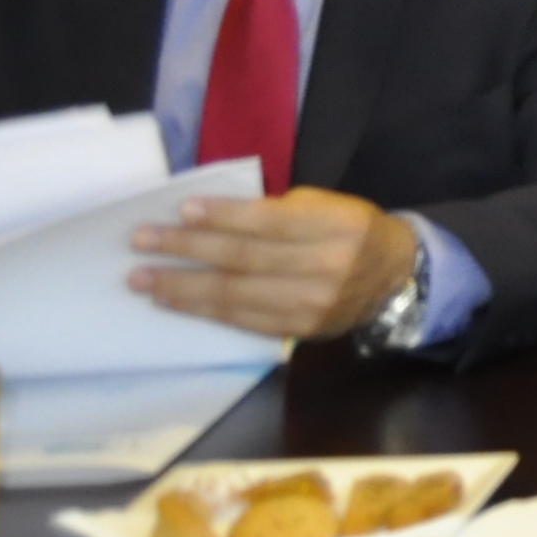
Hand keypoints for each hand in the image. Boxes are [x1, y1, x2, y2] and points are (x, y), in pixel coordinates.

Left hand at [129, 187, 420, 342]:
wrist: (394, 279)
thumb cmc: (352, 230)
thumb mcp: (328, 206)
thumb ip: (279, 211)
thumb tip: (214, 216)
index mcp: (337, 227)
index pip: (269, 223)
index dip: (223, 217)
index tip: (181, 209)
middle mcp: (325, 268)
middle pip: (244, 260)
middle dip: (187, 249)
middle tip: (142, 242)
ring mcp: (310, 305)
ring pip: (235, 295)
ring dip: (182, 286)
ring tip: (142, 278)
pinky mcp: (297, 331)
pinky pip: (240, 320)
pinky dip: (202, 310)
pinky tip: (173, 299)